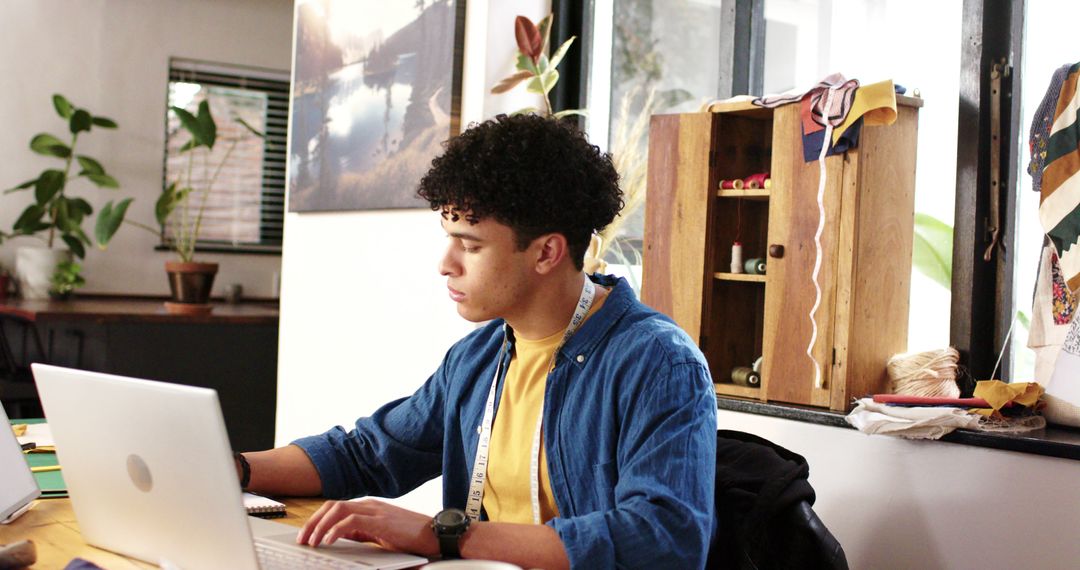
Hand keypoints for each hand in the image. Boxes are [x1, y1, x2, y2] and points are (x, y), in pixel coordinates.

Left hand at [296, 498, 439, 556]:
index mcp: (368, 508)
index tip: (306, 535)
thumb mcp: (380, 535)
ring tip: (311, 541)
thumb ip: (361, 532)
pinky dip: (335, 530)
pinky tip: (328, 541)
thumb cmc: (411, 537)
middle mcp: (369, 505)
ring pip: (337, 509)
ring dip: (320, 525)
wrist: (435, 534)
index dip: (317, 520)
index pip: (335, 507)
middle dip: (313, 522)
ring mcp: (374, 510)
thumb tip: (340, 536)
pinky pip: (351, 520)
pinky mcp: (380, 520)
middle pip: (331, 505)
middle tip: (302, 539)